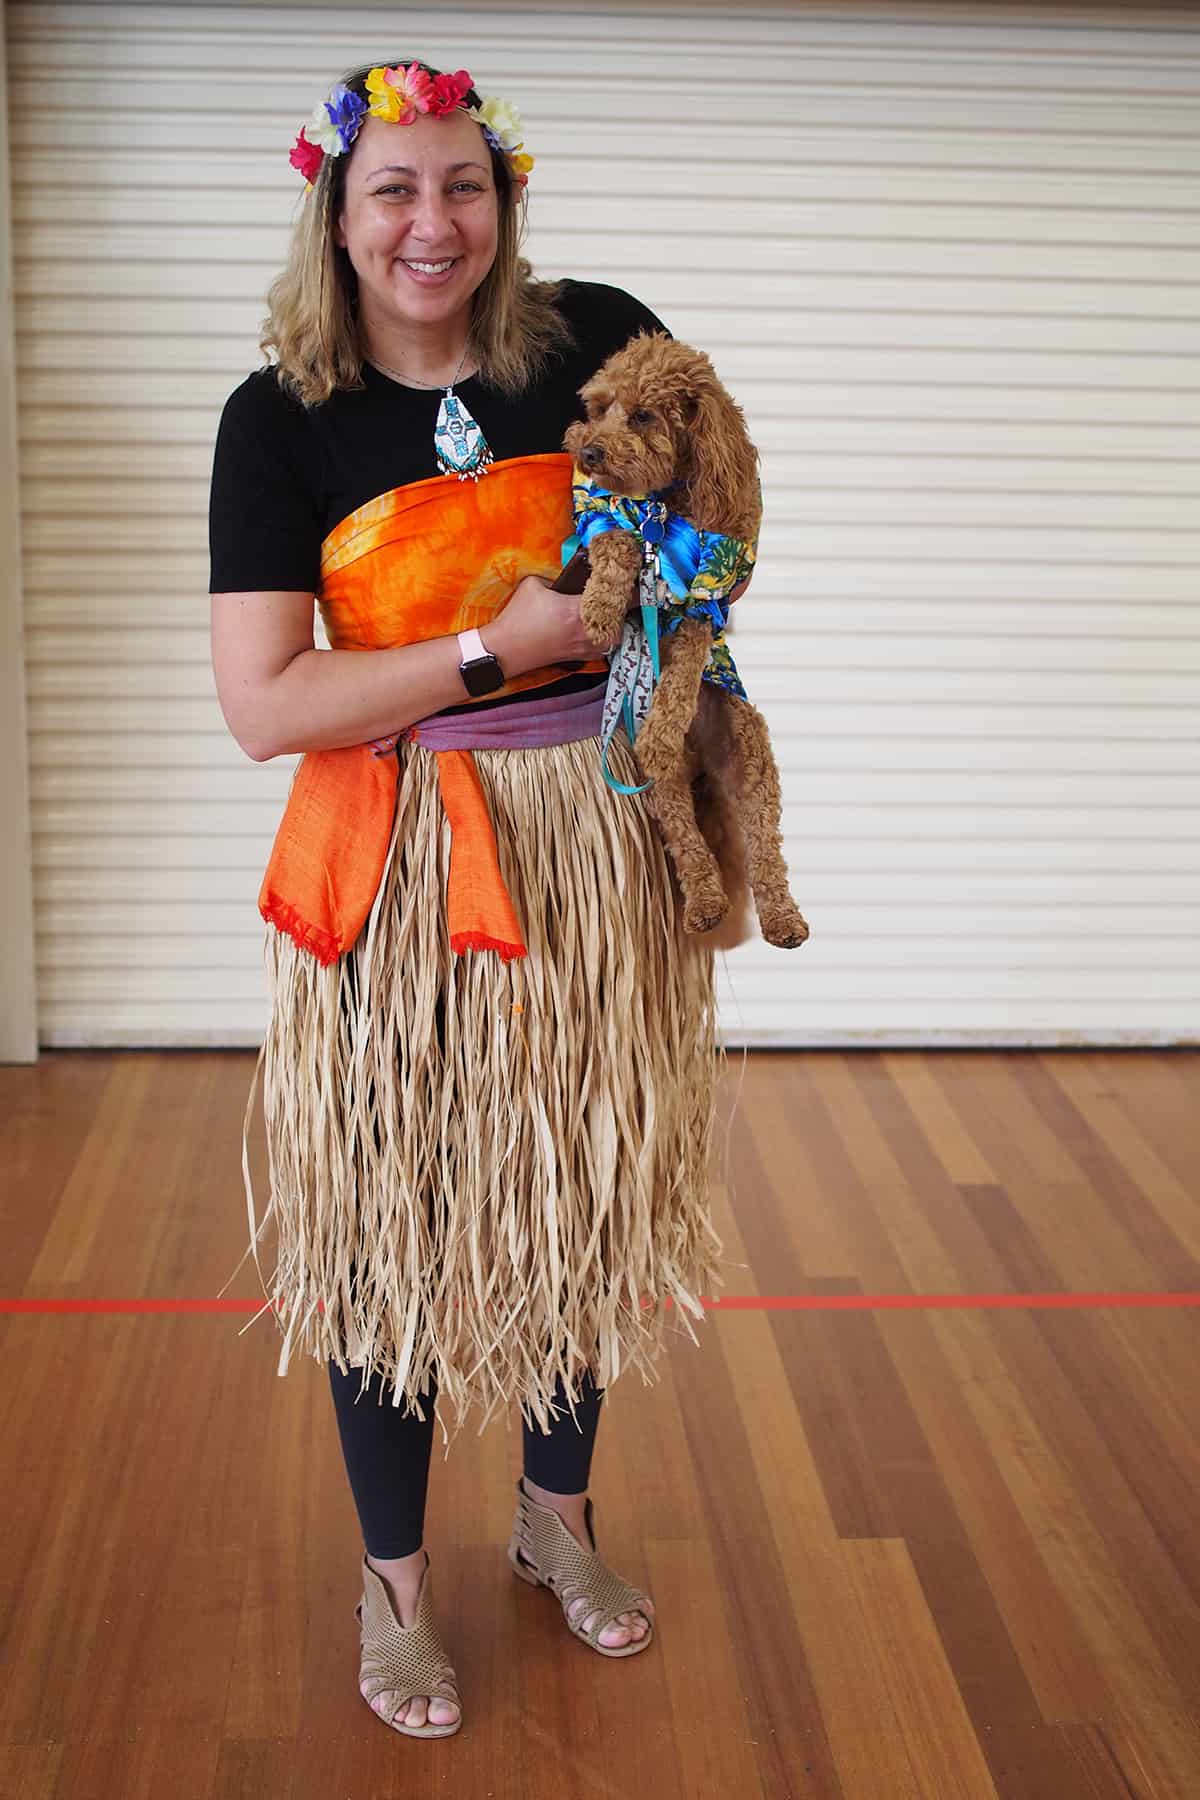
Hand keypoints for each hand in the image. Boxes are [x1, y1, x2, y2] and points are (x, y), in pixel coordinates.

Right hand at [487, 573, 616, 671]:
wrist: (505, 650)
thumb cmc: (517, 619)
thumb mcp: (533, 585)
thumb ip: (554, 578)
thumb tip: (566, 576)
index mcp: (577, 610)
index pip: (614, 596)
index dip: (627, 587)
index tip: (630, 579)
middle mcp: (586, 631)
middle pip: (622, 617)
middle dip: (623, 605)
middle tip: (622, 593)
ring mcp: (584, 647)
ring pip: (615, 636)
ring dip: (616, 623)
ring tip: (612, 611)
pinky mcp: (579, 657)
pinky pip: (603, 648)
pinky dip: (605, 638)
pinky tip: (599, 629)